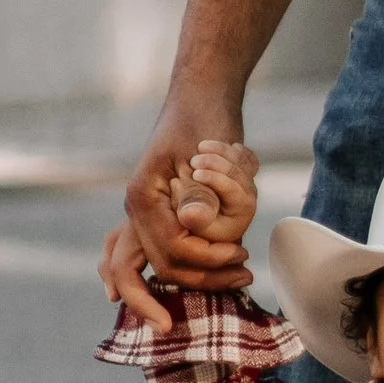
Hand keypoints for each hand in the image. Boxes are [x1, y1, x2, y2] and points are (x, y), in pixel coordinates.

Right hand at [101, 106, 257, 330]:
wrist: (200, 96)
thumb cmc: (204, 118)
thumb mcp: (206, 148)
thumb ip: (199, 190)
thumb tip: (193, 221)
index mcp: (144, 197)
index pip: (171, 249)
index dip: (206, 261)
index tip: (242, 259)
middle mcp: (139, 210)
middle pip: (162, 266)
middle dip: (203, 279)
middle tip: (245, 276)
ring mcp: (147, 214)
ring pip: (151, 265)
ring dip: (192, 277)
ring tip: (236, 276)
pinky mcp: (160, 214)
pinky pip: (150, 254)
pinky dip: (166, 271)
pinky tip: (182, 286)